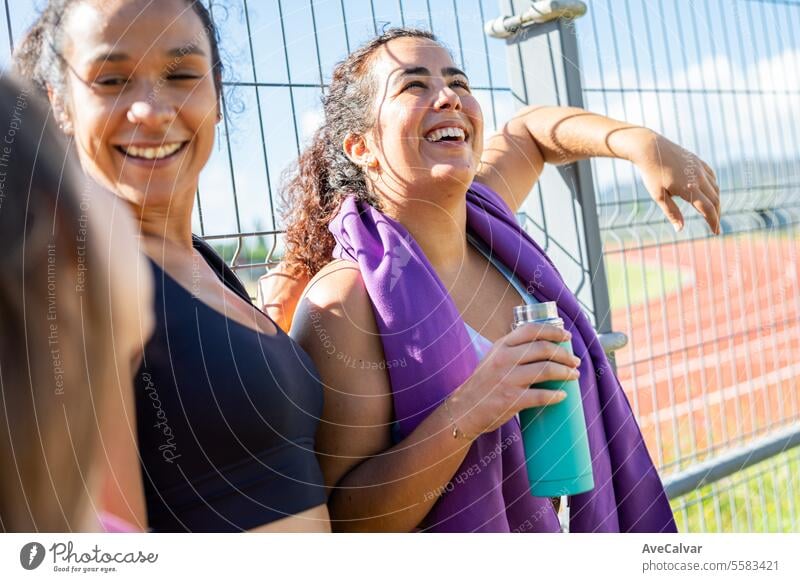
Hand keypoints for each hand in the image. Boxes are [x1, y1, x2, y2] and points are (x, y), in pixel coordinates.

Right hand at [446, 323, 580, 438]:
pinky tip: (563, 395)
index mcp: (501, 346)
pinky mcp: (510, 399)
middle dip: (565, 354)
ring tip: (574, 375)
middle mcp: (504, 359)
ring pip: (545, 370)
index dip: (553, 331)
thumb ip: (512, 350)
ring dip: (565, 372)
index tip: (567, 336)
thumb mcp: (493, 358)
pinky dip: (555, 395)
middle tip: (575, 361)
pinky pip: (540, 396)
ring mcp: (507, 379)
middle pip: (543, 349)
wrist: (464, 410)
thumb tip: (544, 346)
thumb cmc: (483, 385)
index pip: (531, 330)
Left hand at [630, 130, 720, 233]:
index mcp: (689, 188)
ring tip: (712, 212)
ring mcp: (700, 168)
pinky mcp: (698, 162)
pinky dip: (714, 188)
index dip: (713, 222)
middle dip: (716, 214)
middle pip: (715, 200)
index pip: (708, 209)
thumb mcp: (659, 196)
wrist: (651, 148)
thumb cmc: (652, 173)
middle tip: (715, 226)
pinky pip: (712, 177)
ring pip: (715, 188)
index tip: (716, 233)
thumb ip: (672, 212)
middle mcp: (699, 178)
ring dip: (716, 202)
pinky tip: (710, 194)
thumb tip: (680, 229)